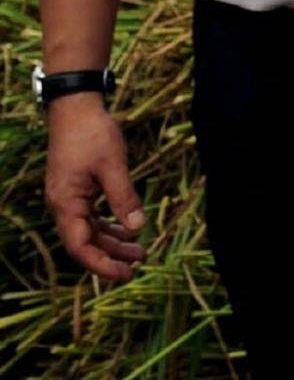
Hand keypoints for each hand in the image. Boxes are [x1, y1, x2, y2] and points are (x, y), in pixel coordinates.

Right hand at [45, 94, 144, 280]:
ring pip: (89, 230)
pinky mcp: (77, 189)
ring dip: (112, 241)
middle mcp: (63, 206)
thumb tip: (137, 227)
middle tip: (139, 265)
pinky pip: (91, 216)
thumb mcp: (113, 166)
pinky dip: (109, 225)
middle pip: (85, 242)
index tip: (124, 275)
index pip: (80, 246)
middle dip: (111, 256)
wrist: (76, 108)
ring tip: (140, 251)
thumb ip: (124, 197)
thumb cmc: (92, 134)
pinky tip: (127, 229)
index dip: (101, 265)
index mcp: (66, 204)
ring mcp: (69, 198)